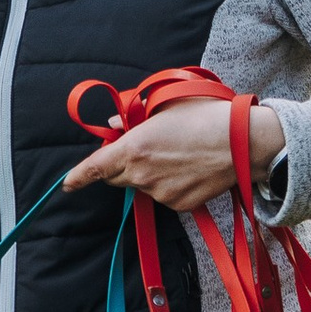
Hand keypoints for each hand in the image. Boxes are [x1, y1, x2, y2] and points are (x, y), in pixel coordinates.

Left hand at [64, 96, 285, 220]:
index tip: (66, 185)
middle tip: (143, 148)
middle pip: (116, 178)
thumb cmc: (205, 115)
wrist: (244, 142)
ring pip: (142, 186)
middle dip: (120, 166)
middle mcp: (142, 175)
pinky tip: (188, 168)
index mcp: (134, 148)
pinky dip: (167, 185)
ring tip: (176, 154)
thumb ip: (132, 117)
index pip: (95, 168)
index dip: (77, 177)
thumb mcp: (165, 106)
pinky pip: (162, 196)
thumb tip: (114, 124)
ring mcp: (160, 194)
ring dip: (147, 174)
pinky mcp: (178, 205)